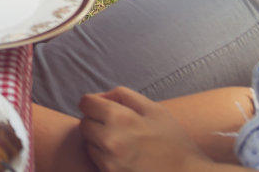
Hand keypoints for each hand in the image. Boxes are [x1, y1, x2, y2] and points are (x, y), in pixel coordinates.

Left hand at [79, 87, 217, 171]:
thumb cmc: (174, 142)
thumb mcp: (154, 109)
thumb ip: (123, 95)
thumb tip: (100, 96)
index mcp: (120, 118)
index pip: (85, 103)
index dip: (94, 103)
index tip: (104, 109)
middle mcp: (110, 140)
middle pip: (84, 124)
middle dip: (96, 122)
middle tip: (117, 128)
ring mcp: (109, 162)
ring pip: (88, 144)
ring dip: (99, 142)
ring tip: (124, 145)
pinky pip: (97, 162)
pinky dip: (105, 158)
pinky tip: (125, 158)